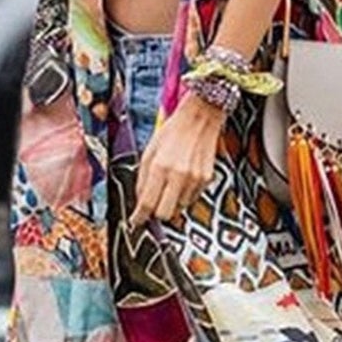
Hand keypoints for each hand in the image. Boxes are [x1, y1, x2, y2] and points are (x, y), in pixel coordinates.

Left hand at [131, 94, 224, 224]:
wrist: (199, 120)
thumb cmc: (171, 133)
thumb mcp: (149, 152)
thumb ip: (143, 179)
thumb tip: (140, 202)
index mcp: (160, 167)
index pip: (148, 203)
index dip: (140, 216)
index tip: (135, 221)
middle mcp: (179, 176)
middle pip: (165, 214)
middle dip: (156, 213)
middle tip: (151, 206)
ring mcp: (195, 179)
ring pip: (179, 208)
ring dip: (171, 202)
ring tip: (169, 184)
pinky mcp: (206, 180)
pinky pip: (191, 199)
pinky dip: (184, 195)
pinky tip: (182, 178)